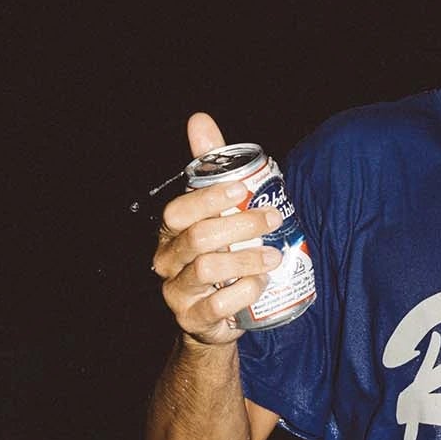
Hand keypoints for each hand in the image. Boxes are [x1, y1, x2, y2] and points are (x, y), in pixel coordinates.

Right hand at [150, 112, 283, 345]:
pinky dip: (244, 292)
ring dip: (247, 260)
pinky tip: (260, 284)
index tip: (242, 190)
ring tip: (273, 255)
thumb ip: (209, 170)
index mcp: (170, 232)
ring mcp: (177, 293)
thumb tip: (200, 119)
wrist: (217, 316)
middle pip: (198, 238)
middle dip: (240, 225)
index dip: (209, 199)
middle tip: (272, 219)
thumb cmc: (219, 254)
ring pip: (209, 269)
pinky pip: (218, 305)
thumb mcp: (215, 213)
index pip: (179, 210)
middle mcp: (166, 261)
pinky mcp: (194, 319)